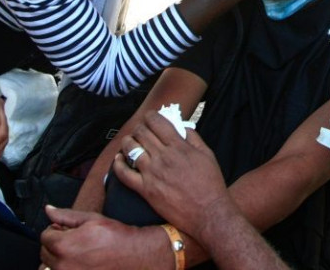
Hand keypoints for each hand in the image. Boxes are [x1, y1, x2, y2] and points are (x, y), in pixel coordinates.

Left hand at [40, 206, 165, 269]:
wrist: (131, 253)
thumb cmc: (114, 236)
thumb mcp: (90, 218)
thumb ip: (65, 215)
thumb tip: (49, 210)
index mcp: (63, 246)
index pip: (44, 235)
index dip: (56, 228)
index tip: (66, 228)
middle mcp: (62, 264)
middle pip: (44, 251)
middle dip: (55, 243)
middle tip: (72, 237)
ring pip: (51, 264)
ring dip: (59, 256)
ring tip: (78, 249)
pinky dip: (68, 265)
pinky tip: (82, 259)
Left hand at [113, 112, 230, 239]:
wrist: (208, 212)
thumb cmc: (210, 184)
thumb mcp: (207, 155)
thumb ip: (194, 138)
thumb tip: (183, 127)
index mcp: (179, 146)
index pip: (157, 122)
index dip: (150, 116)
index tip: (149, 117)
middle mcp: (163, 157)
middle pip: (142, 133)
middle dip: (139, 127)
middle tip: (140, 130)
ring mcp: (152, 173)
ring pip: (131, 149)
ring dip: (128, 142)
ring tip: (129, 142)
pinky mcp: (146, 190)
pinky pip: (124, 174)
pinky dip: (118, 165)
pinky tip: (119, 160)